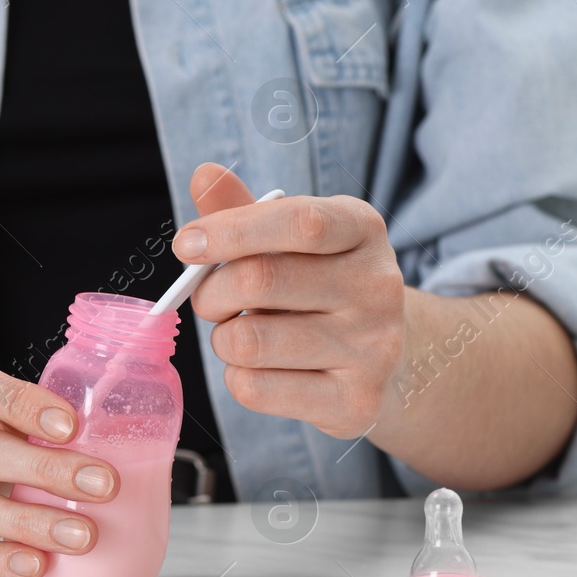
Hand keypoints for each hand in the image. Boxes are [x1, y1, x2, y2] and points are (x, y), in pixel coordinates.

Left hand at [173, 163, 406, 437]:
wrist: (391, 356)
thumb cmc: (325, 285)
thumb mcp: (297, 239)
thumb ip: (249, 211)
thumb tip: (204, 175)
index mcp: (363, 230)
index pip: (298, 222)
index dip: (231, 230)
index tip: (186, 245)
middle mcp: (378, 286)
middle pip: (261, 280)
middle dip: (211, 292)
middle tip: (207, 299)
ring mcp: (373, 348)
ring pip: (250, 341)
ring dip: (223, 339)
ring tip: (241, 334)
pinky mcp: (355, 402)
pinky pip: (257, 388)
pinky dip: (239, 377)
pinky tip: (262, 368)